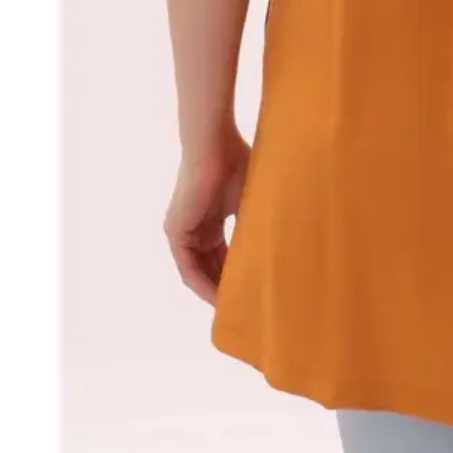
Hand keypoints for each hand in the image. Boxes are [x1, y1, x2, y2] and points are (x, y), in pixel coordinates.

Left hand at [162, 125, 250, 305]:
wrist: (214, 143)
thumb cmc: (236, 161)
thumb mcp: (249, 201)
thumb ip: (253, 223)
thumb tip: (276, 244)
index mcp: (209, 221)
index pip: (221, 256)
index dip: (235, 274)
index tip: (253, 289)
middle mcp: (192, 229)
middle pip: (209, 267)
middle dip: (225, 287)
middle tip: (246, 307)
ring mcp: (181, 232)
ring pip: (197, 271)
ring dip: (214, 291)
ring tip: (235, 308)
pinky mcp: (176, 232)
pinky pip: (188, 268)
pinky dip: (202, 284)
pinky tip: (219, 296)